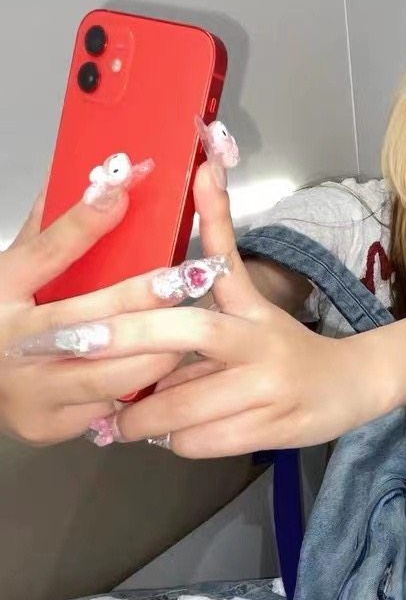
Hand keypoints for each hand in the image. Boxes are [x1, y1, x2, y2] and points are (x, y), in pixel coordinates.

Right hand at [0, 174, 194, 444]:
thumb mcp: (16, 272)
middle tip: (184, 277)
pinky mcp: (50, 425)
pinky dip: (145, 388)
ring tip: (193, 328)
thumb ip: (51, 229)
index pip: (41, 253)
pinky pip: (111, 404)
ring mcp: (29, 390)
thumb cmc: (6, 320)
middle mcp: (11, 343)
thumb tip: (100, 174)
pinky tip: (177, 371)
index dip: (81, 224)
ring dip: (155, 352)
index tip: (121, 192)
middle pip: (82, 319)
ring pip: (106, 373)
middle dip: (139, 298)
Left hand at [72, 167, 395, 456]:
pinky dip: (176, 441)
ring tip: (122, 420)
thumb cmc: (285, 342)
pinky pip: (202, 442)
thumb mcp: (250, 295)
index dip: (137, 307)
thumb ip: (221, 242)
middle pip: (183, 342)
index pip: (195, 292)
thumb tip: (203, 171)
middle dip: (123, 354)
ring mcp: (268, 391)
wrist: (350, 385)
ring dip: (143, 418)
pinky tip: (167, 435)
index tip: (82, 321)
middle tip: (79, 365)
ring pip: (183, 408)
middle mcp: (259, 347)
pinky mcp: (270, 431)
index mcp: (248, 311)